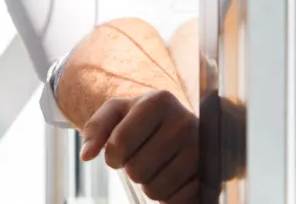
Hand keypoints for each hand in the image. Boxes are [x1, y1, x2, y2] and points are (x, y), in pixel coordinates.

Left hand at [80, 90, 199, 202]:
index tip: (120, 152)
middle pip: (136, 170)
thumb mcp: (118, 111)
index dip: (112, 156)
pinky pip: (175, 201)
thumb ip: (96, 128)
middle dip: (132, 169)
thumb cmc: (144, 118)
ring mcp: (200, 149)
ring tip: (157, 167)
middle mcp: (184, 122)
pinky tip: (172, 178)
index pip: (119, 145)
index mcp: (159, 101)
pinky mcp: (209, 173)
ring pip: (155, 190)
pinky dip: (167, 196)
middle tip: (143, 157)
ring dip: (148, 184)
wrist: (184, 124)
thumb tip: (86, 155)